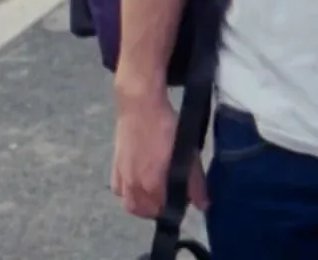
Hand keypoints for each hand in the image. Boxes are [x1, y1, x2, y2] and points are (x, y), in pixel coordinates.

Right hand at [110, 86, 204, 216]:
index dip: (175, 210)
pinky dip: (130, 194)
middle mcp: (133, 185)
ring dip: (143, 205)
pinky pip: (119, 191)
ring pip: (129, 204)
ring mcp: (121, 177)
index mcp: (151, 183)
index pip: (162, 211)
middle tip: (171, 200)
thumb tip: (202, 205)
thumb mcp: (187, 153)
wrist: (140, 107)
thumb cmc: (166, 127)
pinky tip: (140, 184)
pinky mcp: (114, 167)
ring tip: (157, 195)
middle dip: (158, 210)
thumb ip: (194, 182)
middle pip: (143, 211)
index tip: (183, 202)